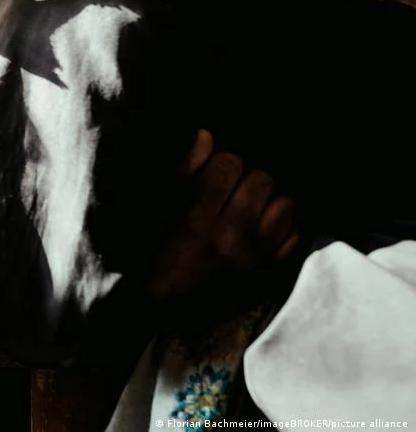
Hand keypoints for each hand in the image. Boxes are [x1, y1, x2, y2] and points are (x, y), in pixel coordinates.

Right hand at [150, 129, 300, 298]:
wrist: (155, 309)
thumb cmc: (147, 252)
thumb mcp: (153, 210)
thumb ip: (182, 172)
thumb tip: (206, 134)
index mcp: (196, 218)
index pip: (229, 163)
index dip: (221, 162)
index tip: (211, 174)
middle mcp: (230, 238)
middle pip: (261, 179)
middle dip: (247, 178)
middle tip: (231, 190)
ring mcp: (253, 259)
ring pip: (285, 205)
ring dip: (269, 200)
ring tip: (251, 208)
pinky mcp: (267, 276)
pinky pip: (295, 237)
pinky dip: (283, 228)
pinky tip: (263, 229)